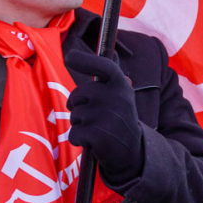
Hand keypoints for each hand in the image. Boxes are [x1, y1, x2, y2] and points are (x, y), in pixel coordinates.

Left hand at [65, 50, 143, 184]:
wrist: (133, 152)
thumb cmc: (121, 120)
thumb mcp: (123, 96)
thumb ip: (113, 76)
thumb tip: (113, 50)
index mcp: (122, 86)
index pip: (103, 66)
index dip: (85, 60)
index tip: (70, 57)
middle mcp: (116, 98)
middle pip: (78, 95)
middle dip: (78, 106)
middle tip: (93, 115)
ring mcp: (106, 116)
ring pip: (74, 116)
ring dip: (80, 125)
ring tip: (98, 129)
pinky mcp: (97, 135)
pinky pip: (74, 134)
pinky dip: (79, 140)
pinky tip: (94, 141)